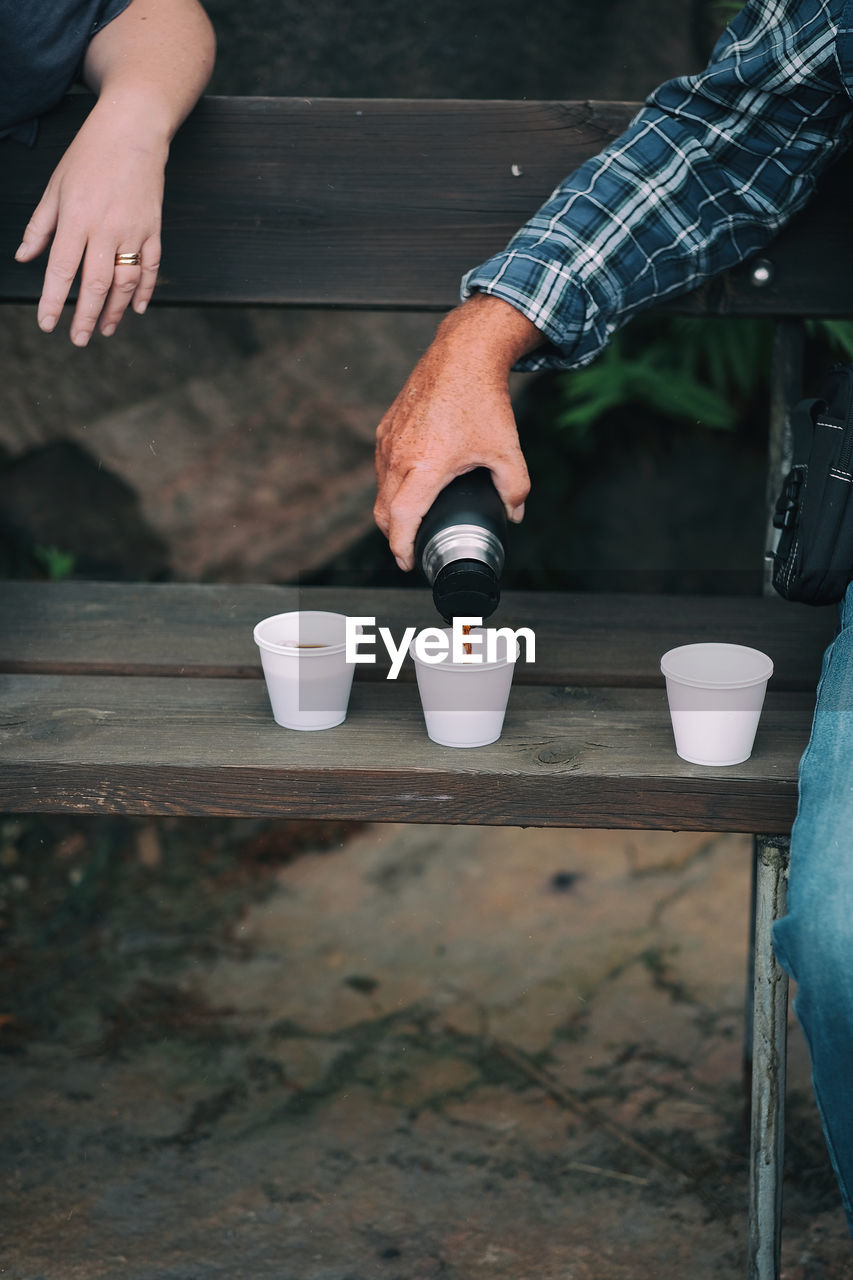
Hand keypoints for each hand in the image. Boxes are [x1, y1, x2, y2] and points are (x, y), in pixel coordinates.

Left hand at [14, 96, 166, 345]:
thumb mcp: (55, 186)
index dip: (53, 301)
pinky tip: (136, 308)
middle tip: (78, 339)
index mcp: (75, 218)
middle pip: (96, 285)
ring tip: (106, 330)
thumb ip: (40, 226)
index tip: (47, 323)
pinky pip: (151, 268)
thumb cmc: (90, 154)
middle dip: (86, 317)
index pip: (61, 270)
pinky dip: (145, 291)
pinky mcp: (153, 229)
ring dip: (116, 311)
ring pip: (125, 283)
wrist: (134, 129)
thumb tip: (24, 257)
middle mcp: (105, 229)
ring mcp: (133, 231)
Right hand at [374, 293, 542, 569]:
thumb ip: (514, 487)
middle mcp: (399, 456)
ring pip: (381, 489)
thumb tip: (514, 513)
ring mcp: (389, 441)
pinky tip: (411, 487)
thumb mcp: (507, 449)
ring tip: (411, 522)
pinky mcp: (387, 428)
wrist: (462, 354)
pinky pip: (383, 467)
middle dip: (394, 537)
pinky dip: (392, 485)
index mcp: (425, 466)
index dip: (401, 547)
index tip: (407, 563)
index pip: (401, 520)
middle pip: (383, 512)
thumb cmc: (481, 398)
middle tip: (410, 550)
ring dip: (391, 511)